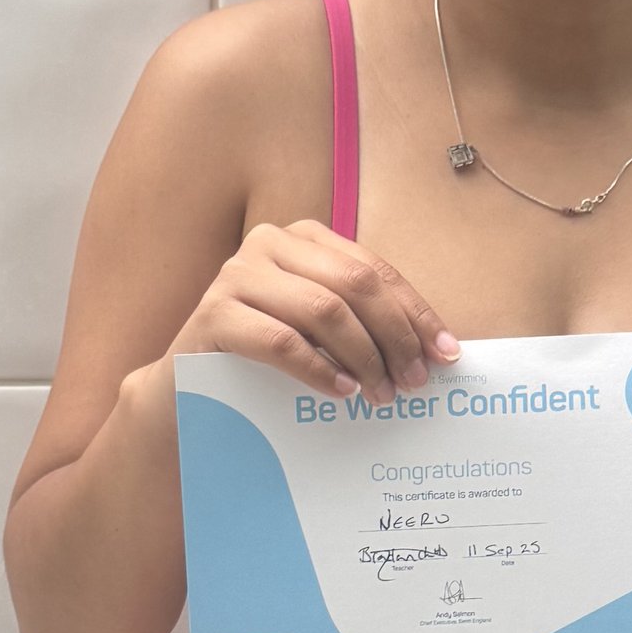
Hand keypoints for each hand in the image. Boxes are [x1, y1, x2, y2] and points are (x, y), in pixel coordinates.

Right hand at [173, 218, 457, 407]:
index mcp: (302, 238)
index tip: (446, 354)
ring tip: (381, 394)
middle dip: (395, 335)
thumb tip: (435, 349)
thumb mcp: (316, 331)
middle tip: (414, 381)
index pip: (374, 270)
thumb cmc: (263, 359)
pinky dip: (320, 369)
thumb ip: (362, 323)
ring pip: (323, 309)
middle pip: (354, 284)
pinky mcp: (214, 316)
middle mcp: (268, 244)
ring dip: (364, 356)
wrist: (185, 388)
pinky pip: (282, 341)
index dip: (415, 312)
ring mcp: (236, 277)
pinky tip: (343, 392)